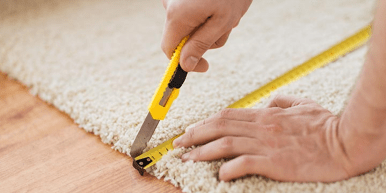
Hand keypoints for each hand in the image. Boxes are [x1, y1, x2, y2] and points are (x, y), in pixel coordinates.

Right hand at [161, 0, 251, 71]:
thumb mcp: (221, 22)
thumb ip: (200, 45)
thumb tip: (185, 65)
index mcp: (177, 16)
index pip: (169, 50)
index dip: (184, 62)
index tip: (204, 66)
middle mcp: (171, 6)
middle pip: (182, 37)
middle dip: (205, 38)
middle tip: (227, 26)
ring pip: (191, 25)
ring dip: (210, 25)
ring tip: (227, 11)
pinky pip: (192, 12)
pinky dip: (208, 13)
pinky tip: (220, 4)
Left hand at [173, 95, 367, 181]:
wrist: (345, 142)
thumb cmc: (326, 125)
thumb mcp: (303, 104)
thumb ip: (283, 100)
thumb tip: (269, 102)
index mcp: (266, 115)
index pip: (227, 116)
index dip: (204, 123)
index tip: (190, 131)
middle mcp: (261, 127)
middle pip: (219, 128)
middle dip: (194, 135)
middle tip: (178, 144)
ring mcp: (267, 144)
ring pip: (225, 144)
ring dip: (202, 152)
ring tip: (187, 159)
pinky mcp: (275, 162)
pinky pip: (245, 163)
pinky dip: (228, 169)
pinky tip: (219, 175)